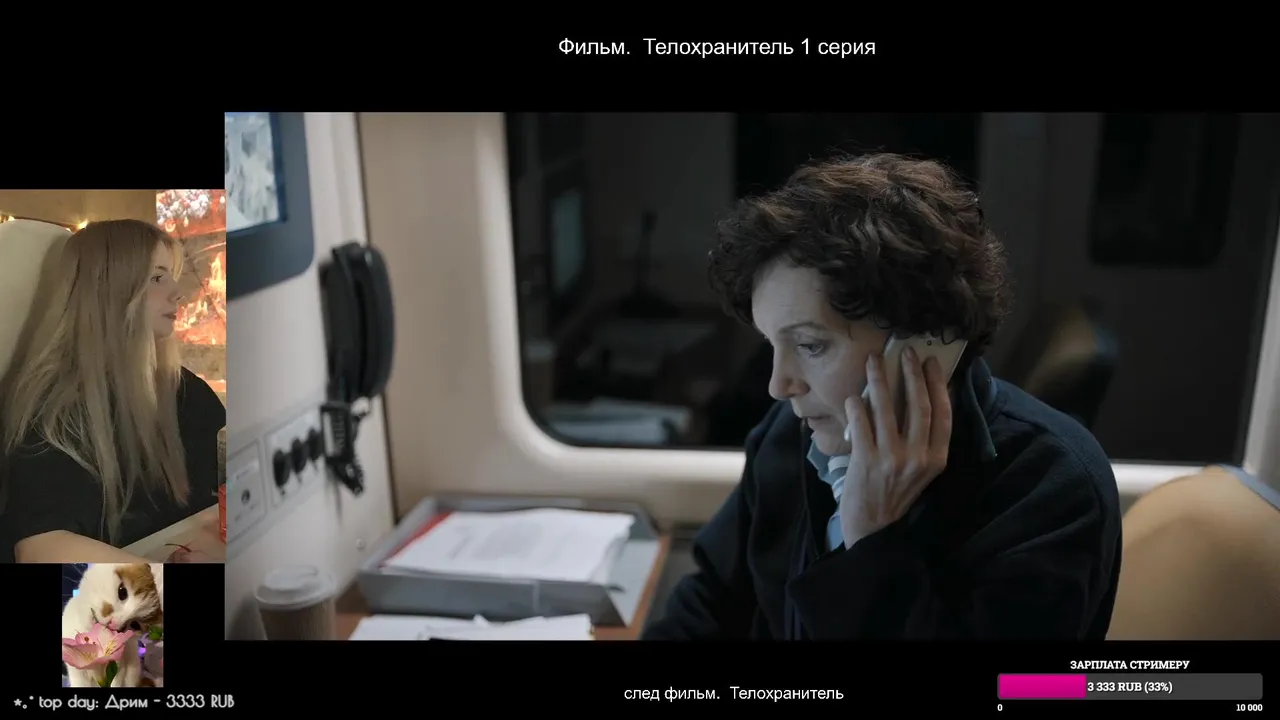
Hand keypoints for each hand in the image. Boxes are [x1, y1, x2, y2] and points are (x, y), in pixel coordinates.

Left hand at [840, 346, 952, 546]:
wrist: (873, 528)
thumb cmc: (896, 493)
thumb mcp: (920, 470)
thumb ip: (923, 440)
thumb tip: (918, 396)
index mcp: (936, 458)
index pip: (943, 414)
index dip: (938, 385)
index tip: (931, 363)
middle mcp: (918, 458)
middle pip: (919, 406)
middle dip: (912, 374)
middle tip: (906, 352)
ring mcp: (892, 459)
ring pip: (887, 410)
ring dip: (880, 380)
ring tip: (873, 360)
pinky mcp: (866, 461)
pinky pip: (861, 424)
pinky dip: (857, 406)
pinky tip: (853, 395)